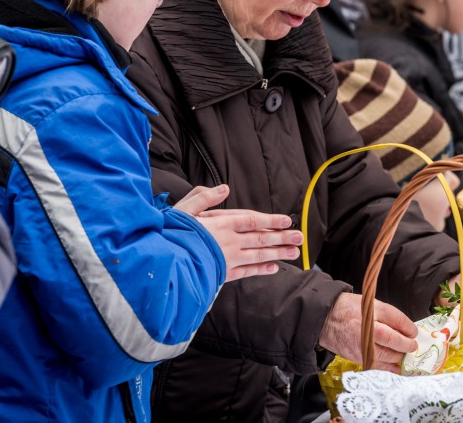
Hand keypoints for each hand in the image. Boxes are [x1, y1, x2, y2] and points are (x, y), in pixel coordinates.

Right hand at [174, 185, 302, 281]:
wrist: (162, 266)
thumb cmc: (170, 235)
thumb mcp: (184, 209)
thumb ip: (204, 197)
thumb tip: (225, 187)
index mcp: (220, 224)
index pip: (252, 220)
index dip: (271, 220)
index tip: (287, 220)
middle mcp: (228, 242)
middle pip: (260, 238)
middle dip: (281, 237)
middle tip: (300, 237)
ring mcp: (226, 260)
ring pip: (257, 256)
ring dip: (277, 254)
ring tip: (293, 253)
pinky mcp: (221, 275)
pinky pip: (246, 272)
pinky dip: (260, 269)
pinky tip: (273, 268)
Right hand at [318, 292, 417, 372]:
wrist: (325, 320)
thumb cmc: (347, 309)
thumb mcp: (367, 303)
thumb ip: (386, 314)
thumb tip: (405, 329)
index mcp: (369, 310)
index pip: (396, 318)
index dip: (409, 327)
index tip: (413, 332)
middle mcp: (365, 327)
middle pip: (393, 338)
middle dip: (407, 344)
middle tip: (412, 345)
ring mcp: (360, 344)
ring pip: (387, 354)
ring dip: (399, 356)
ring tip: (403, 353)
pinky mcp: (357, 356)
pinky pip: (378, 365)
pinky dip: (389, 367)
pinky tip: (395, 365)